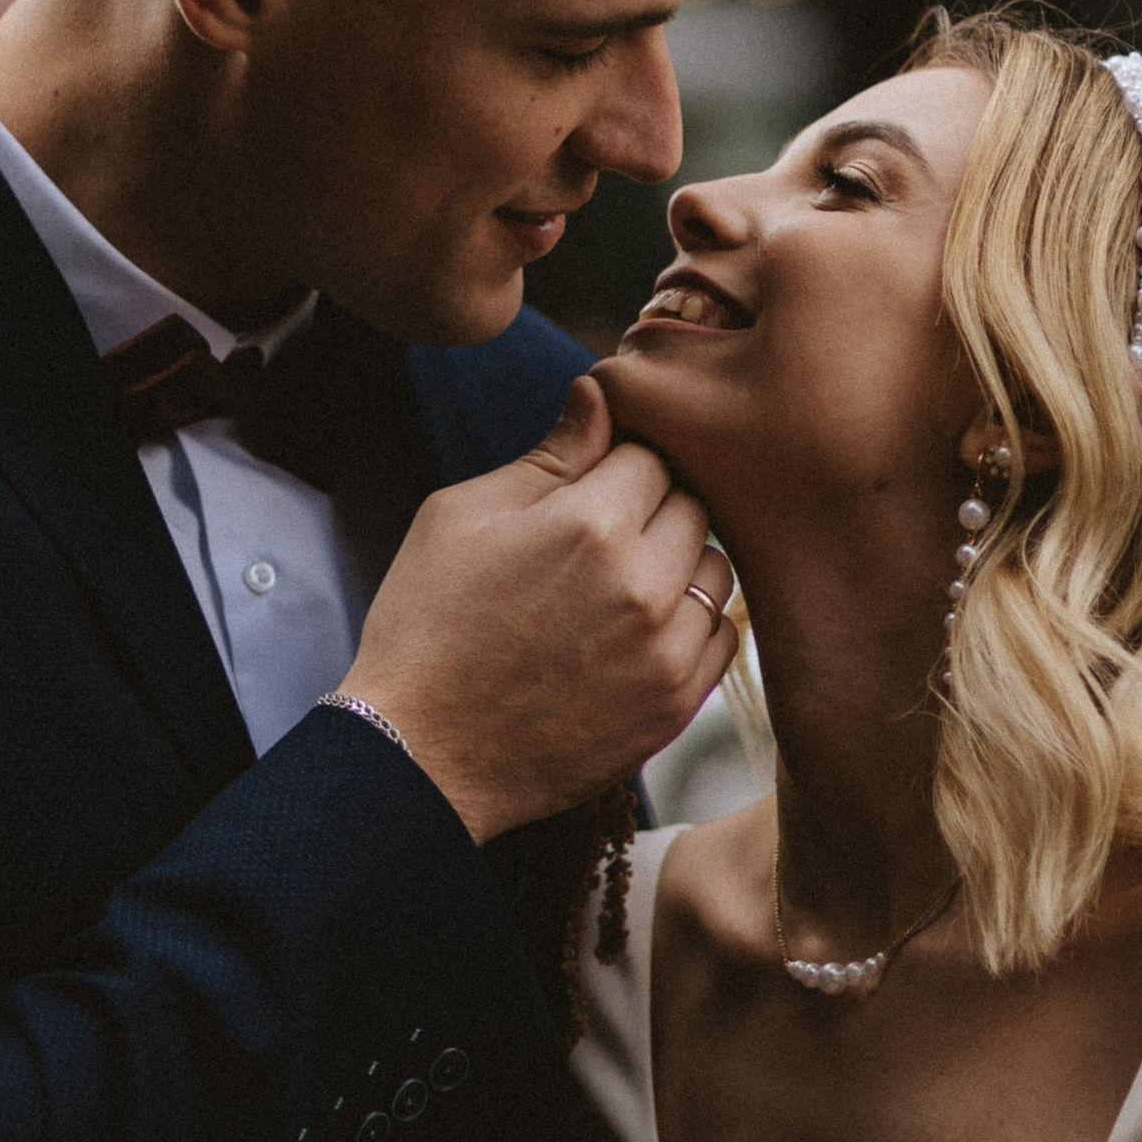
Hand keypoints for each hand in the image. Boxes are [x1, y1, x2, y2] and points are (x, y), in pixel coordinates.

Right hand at [339, 376, 737, 840]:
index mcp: (590, 522)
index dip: (618, 465)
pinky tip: (637, 632)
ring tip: (617, 587)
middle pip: (695, 506)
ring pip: (717, 570)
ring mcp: (666, 650)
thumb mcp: (465, 516)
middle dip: (654, 510)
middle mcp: (643, 583)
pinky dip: (692, 624)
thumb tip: (601, 389)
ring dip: (681, 566)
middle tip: (598, 540)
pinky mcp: (675, 706)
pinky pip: (722, 636)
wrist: (420, 753)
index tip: (588, 489)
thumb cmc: (428, 623)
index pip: (651, 453)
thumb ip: (550, 453)